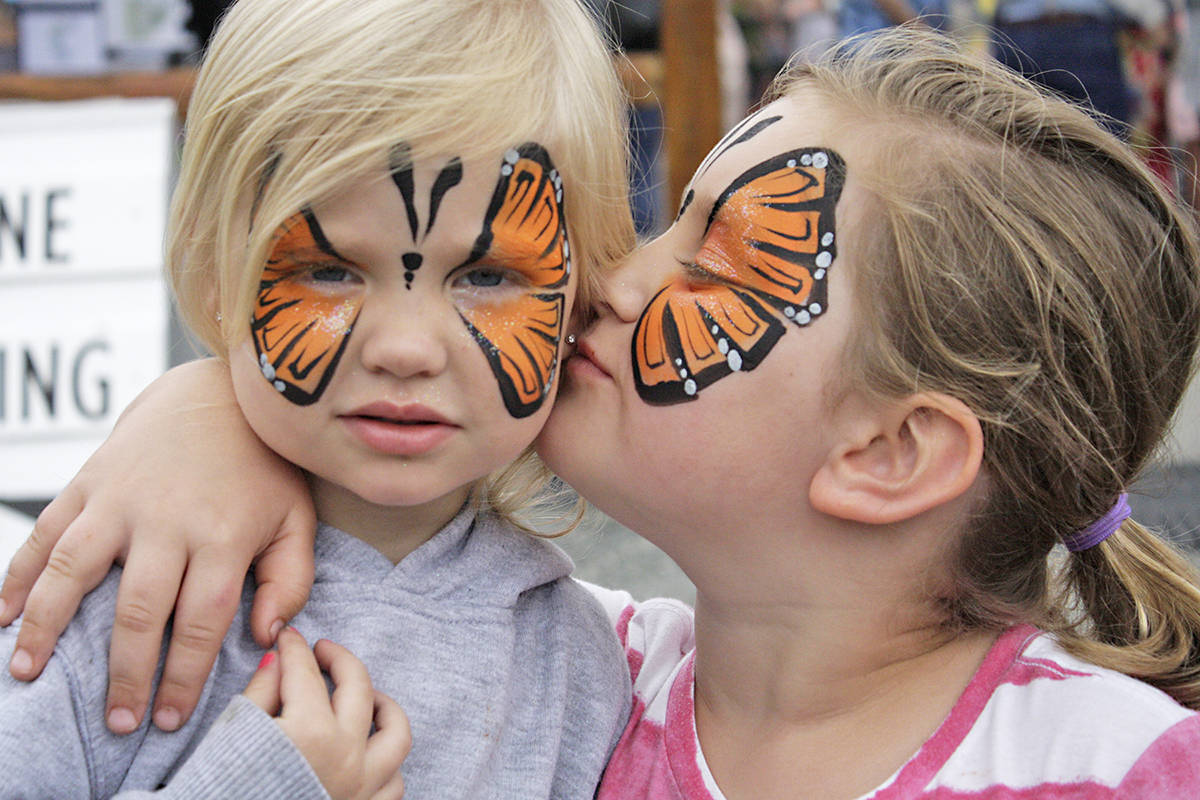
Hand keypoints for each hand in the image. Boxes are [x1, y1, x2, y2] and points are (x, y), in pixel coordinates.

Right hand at [0, 358, 317, 733]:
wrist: (217, 394)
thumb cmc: (263, 468)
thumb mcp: (297, 517)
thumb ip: (291, 578)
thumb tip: (265, 633)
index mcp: (224, 533)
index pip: (202, 620)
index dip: (184, 675)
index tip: (169, 716)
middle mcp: (168, 519)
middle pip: (140, 609)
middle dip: (127, 672)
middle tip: (119, 721)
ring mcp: (122, 499)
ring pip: (75, 569)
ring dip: (47, 624)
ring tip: (27, 672)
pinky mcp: (89, 482)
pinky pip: (46, 532)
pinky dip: (18, 573)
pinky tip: (0, 615)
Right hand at [244, 630, 410, 799]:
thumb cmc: (224, 790)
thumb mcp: (233, 739)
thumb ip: (261, 694)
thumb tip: (278, 659)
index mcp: (309, 731)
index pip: (304, 671)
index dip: (294, 648)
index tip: (289, 638)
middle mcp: (345, 754)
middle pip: (358, 687)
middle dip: (340, 659)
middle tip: (323, 651)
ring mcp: (362, 786)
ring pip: (396, 733)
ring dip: (384, 708)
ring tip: (365, 697)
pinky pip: (394, 782)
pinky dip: (386, 763)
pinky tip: (368, 753)